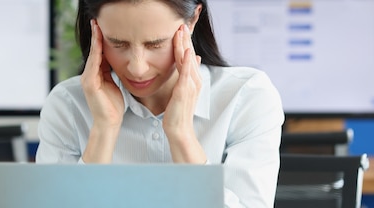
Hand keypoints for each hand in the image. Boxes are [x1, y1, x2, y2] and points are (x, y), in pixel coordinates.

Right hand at [81, 19, 124, 126]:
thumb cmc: (113, 106)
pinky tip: (99, 42)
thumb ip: (111, 73)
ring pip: (93, 55)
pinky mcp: (89, 83)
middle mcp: (89, 75)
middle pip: (93, 51)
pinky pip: (94, 64)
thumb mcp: (114, 85)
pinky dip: (97, 52)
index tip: (103, 27)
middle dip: (96, 36)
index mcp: (96, 75)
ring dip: (95, 40)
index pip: (99, 53)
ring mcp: (87, 79)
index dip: (101, 40)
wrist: (109, 122)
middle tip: (97, 21)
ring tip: (97, 27)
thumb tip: (117, 62)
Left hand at [163, 24, 201, 139]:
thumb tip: (195, 59)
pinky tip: (188, 52)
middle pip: (190, 55)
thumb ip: (188, 75)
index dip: (186, 42)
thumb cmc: (178, 112)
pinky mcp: (184, 92)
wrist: (179, 129)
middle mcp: (194, 81)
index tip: (181, 29)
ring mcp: (191, 86)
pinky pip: (187, 74)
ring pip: (188, 61)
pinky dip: (188, 62)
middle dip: (186, 40)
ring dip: (186, 45)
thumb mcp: (183, 90)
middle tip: (182, 25)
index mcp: (193, 79)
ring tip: (183, 32)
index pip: (189, 57)